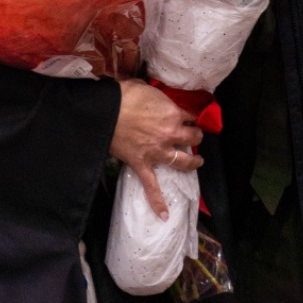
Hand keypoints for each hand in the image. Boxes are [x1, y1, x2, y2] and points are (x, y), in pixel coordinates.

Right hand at [110, 80, 202, 219]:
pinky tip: (165, 215)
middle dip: (195, 136)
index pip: (190, 116)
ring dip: (192, 162)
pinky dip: (158, 201)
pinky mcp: (143, 165)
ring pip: (182, 161)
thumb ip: (156, 96)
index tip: (190, 117)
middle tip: (194, 135)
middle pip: (192, 137)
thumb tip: (154, 98)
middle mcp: (170, 134)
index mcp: (173, 114)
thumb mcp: (145, 87)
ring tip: (197, 162)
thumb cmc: (124, 95)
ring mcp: (157, 152)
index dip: (191, 116)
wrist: (105, 111)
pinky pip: (152, 186)